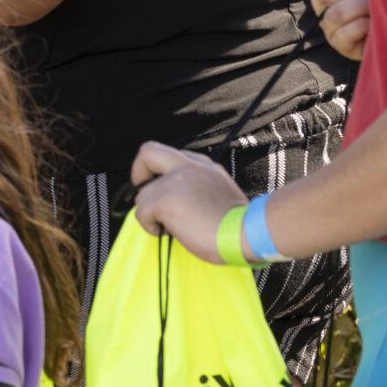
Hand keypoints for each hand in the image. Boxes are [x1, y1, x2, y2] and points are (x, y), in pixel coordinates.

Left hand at [130, 141, 248, 262]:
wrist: (247, 233)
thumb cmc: (239, 224)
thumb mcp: (219, 193)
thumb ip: (197, 187)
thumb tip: (177, 201)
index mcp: (203, 165)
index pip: (169, 153)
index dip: (158, 169)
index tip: (161, 187)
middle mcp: (188, 166)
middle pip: (147, 152)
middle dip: (139, 173)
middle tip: (148, 198)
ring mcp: (174, 180)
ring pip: (142, 194)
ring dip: (152, 213)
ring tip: (174, 227)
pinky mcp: (164, 199)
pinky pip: (141, 213)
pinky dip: (150, 227)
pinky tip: (170, 234)